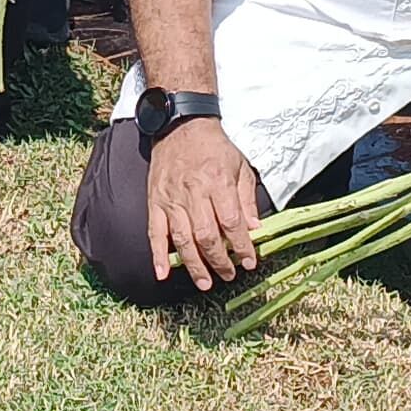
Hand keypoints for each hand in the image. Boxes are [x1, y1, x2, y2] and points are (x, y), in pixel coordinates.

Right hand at [145, 117, 261, 291]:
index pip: (231, 222)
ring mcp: (171, 199)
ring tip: (205, 283)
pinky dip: (157, 255)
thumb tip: (255, 229)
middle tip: (229, 275)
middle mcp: (193, 192)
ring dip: (194, 265)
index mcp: (218, 182)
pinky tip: (163, 274)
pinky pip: (155, 232)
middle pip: (207, 236)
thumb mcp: (240, 166)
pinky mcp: (155, 201)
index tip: (248, 262)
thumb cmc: (214, 148)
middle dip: (220, 261)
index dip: (241, 246)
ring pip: (182, 239)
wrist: (181, 127)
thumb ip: (247, 199)